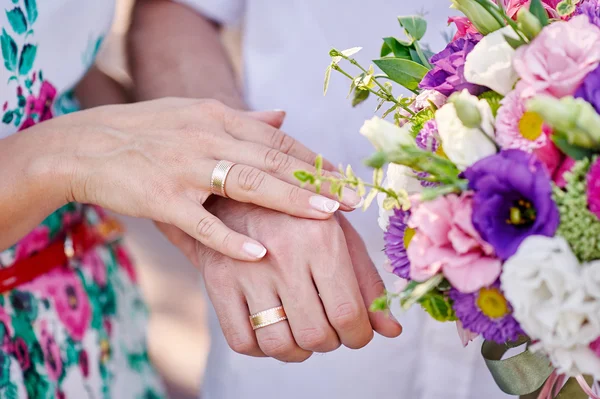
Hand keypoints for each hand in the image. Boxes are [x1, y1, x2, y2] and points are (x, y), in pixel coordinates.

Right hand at [42, 98, 359, 260]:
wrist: (84, 145)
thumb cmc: (145, 132)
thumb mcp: (194, 114)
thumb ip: (241, 119)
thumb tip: (283, 116)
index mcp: (217, 118)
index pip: (277, 139)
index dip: (313, 158)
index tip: (343, 177)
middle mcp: (206, 137)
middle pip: (272, 158)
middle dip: (316, 178)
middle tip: (351, 198)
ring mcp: (183, 168)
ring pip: (246, 182)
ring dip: (288, 198)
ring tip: (324, 215)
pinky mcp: (160, 199)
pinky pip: (200, 222)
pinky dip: (229, 238)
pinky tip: (259, 252)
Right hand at [158, 201, 401, 361]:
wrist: (238, 194)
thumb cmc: (299, 218)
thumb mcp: (340, 236)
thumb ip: (368, 283)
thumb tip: (391, 330)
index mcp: (321, 238)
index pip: (348, 314)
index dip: (359, 336)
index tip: (357, 333)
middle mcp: (283, 254)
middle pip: (315, 335)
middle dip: (330, 343)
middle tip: (329, 329)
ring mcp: (246, 270)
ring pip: (278, 344)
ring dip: (297, 351)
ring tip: (301, 332)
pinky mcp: (217, 282)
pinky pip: (242, 342)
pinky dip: (261, 348)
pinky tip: (271, 330)